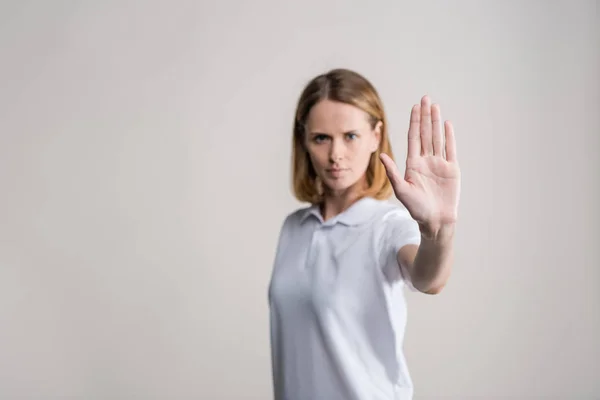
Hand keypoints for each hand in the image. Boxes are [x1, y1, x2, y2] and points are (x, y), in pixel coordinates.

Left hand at [380, 95, 460, 237]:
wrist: (435, 221)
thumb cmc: (416, 209)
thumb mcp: (401, 190)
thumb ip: (392, 172)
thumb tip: (381, 155)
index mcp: (413, 164)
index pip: (414, 138)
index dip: (414, 122)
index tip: (415, 107)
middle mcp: (426, 161)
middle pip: (425, 133)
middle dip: (425, 116)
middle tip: (425, 98)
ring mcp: (439, 164)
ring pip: (437, 138)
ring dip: (436, 122)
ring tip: (435, 106)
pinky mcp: (452, 169)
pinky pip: (451, 149)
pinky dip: (449, 137)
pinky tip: (447, 124)